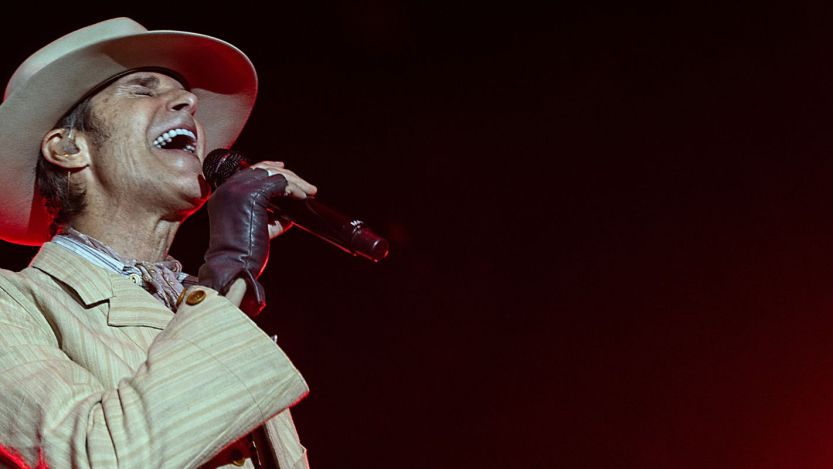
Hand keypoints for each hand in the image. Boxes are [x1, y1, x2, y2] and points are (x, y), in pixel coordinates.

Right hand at [198, 163, 315, 315]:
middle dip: (288, 176)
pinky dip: (294, 189)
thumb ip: (271, 214)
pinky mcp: (251, 195)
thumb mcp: (257, 226)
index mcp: (224, 194)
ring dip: (295, 182)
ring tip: (310, 192)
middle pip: (263, 169)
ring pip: (273, 174)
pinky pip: (279, 184)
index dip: (270, 168)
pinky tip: (303, 197)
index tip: (287, 171)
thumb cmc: (245, 252)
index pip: (250, 171)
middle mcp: (228, 188)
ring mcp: (238, 189)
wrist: (234, 264)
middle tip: (307, 188)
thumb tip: (292, 207)